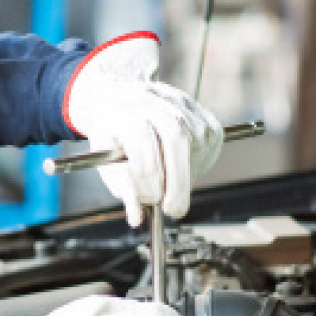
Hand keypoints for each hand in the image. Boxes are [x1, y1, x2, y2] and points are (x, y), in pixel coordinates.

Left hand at [64, 31, 222, 226]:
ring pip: (196, 138)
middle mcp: (154, 99)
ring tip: (172, 186)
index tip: (149, 202)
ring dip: (187, 172)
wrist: (122, 102)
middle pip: (175, 134)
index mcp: (123, 108)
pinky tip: (184, 169)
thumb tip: (137, 217)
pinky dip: (201, 162)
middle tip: (173, 208)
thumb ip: (121, 187)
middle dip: (177, 178)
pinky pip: (210, 139)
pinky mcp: (201, 111)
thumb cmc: (113, 135)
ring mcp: (180, 102)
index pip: (141, 140)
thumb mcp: (105, 160)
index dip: (147, 176)